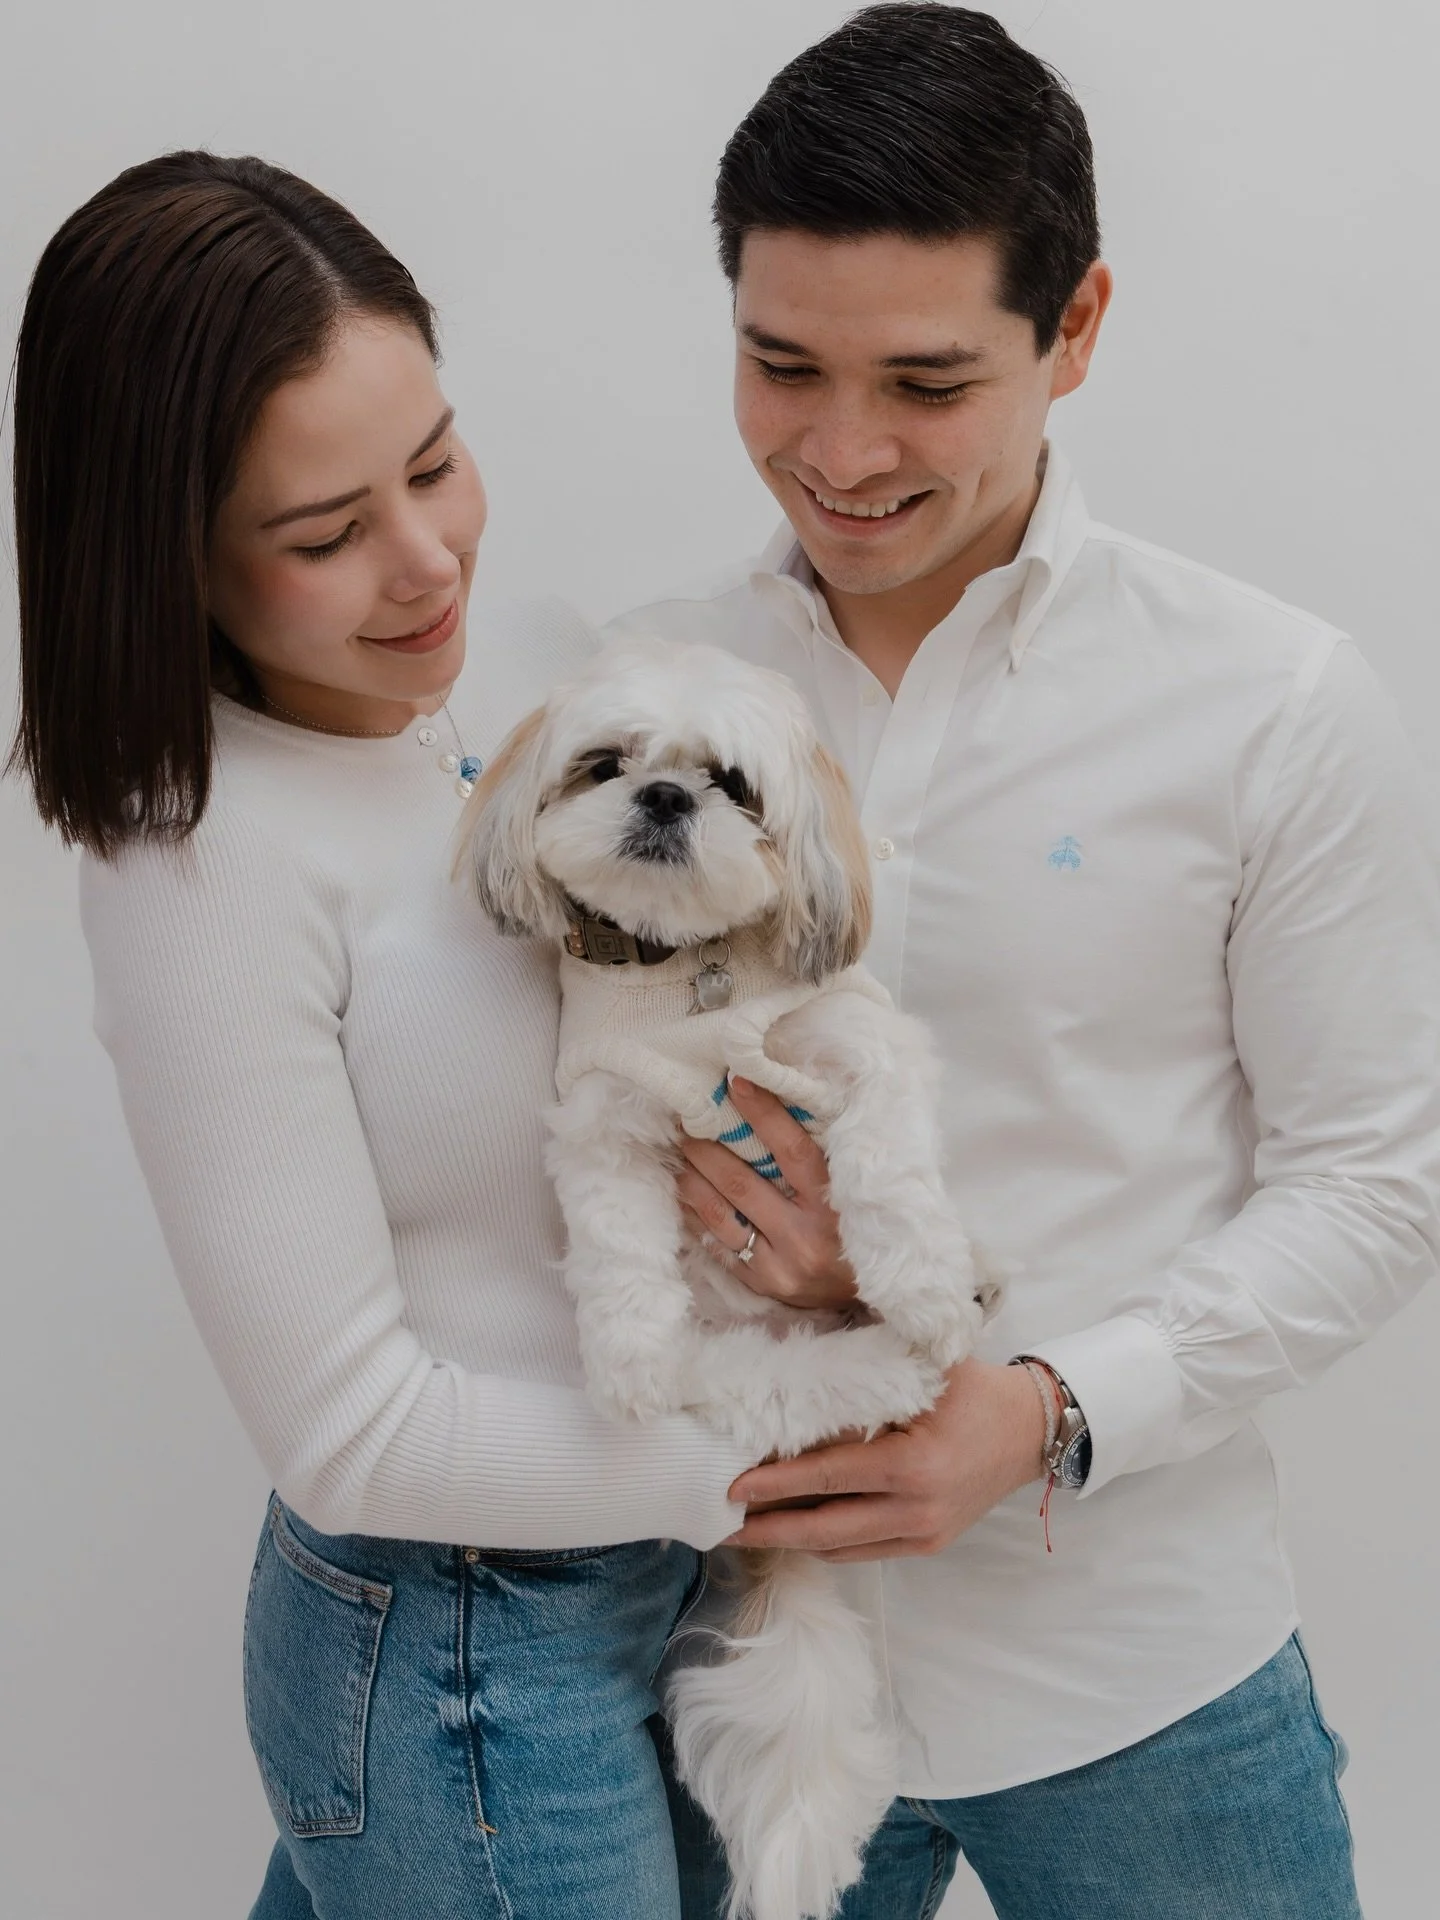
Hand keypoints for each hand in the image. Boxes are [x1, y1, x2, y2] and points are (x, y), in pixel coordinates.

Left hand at [677, 1076, 857, 1310]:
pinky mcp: (763, 1283)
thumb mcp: (858, 1189)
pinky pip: (718, 1244)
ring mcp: (780, 1264)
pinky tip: (686, 1192)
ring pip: (720, 1213)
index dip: (762, 1114)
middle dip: (707, 1146)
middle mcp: (805, 1237)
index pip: (791, 1150)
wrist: (878, 1291)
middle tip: (689, 1119)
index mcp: (835, 1205)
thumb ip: (827, 1154)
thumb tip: (785, 1100)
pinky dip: (696, 1214)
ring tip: (682, 1151)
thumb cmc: (867, 1227)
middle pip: (741, 1182)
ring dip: (692, 1178)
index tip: (736, 1082)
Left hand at [722, 1358, 1047, 1560]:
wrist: (1031, 1430)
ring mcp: (922, 1533)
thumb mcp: (921, 1374)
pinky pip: (864, 1551)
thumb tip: (797, 1381)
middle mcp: (915, 1508)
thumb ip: (864, 1382)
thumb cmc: (974, 1391)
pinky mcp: (927, 1544)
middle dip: (769, 1529)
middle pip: (824, 1529)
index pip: (826, 1478)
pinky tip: (797, 1530)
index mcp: (910, 1464)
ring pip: (840, 1547)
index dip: (775, 1485)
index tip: (733, 1487)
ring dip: (792, 1540)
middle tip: (722, 1524)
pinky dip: (826, 1542)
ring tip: (749, 1530)